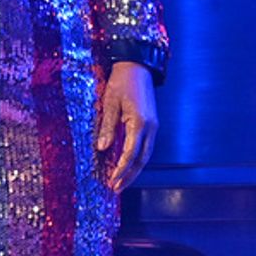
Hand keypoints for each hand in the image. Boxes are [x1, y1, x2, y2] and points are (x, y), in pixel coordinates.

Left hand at [96, 61, 157, 192]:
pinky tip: (126, 165)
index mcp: (140, 123)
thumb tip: (102, 148)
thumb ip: (107, 126)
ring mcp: (153, 126)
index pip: (131, 153)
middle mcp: (151, 127)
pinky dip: (136, 158)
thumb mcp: (110, 102)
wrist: (137, 66)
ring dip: (133, 169)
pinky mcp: (151, 124)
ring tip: (120, 181)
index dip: (122, 169)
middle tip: (116, 188)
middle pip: (142, 159)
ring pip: (145, 154)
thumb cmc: (121, 82)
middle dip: (129, 175)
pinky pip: (144, 146)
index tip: (112, 181)